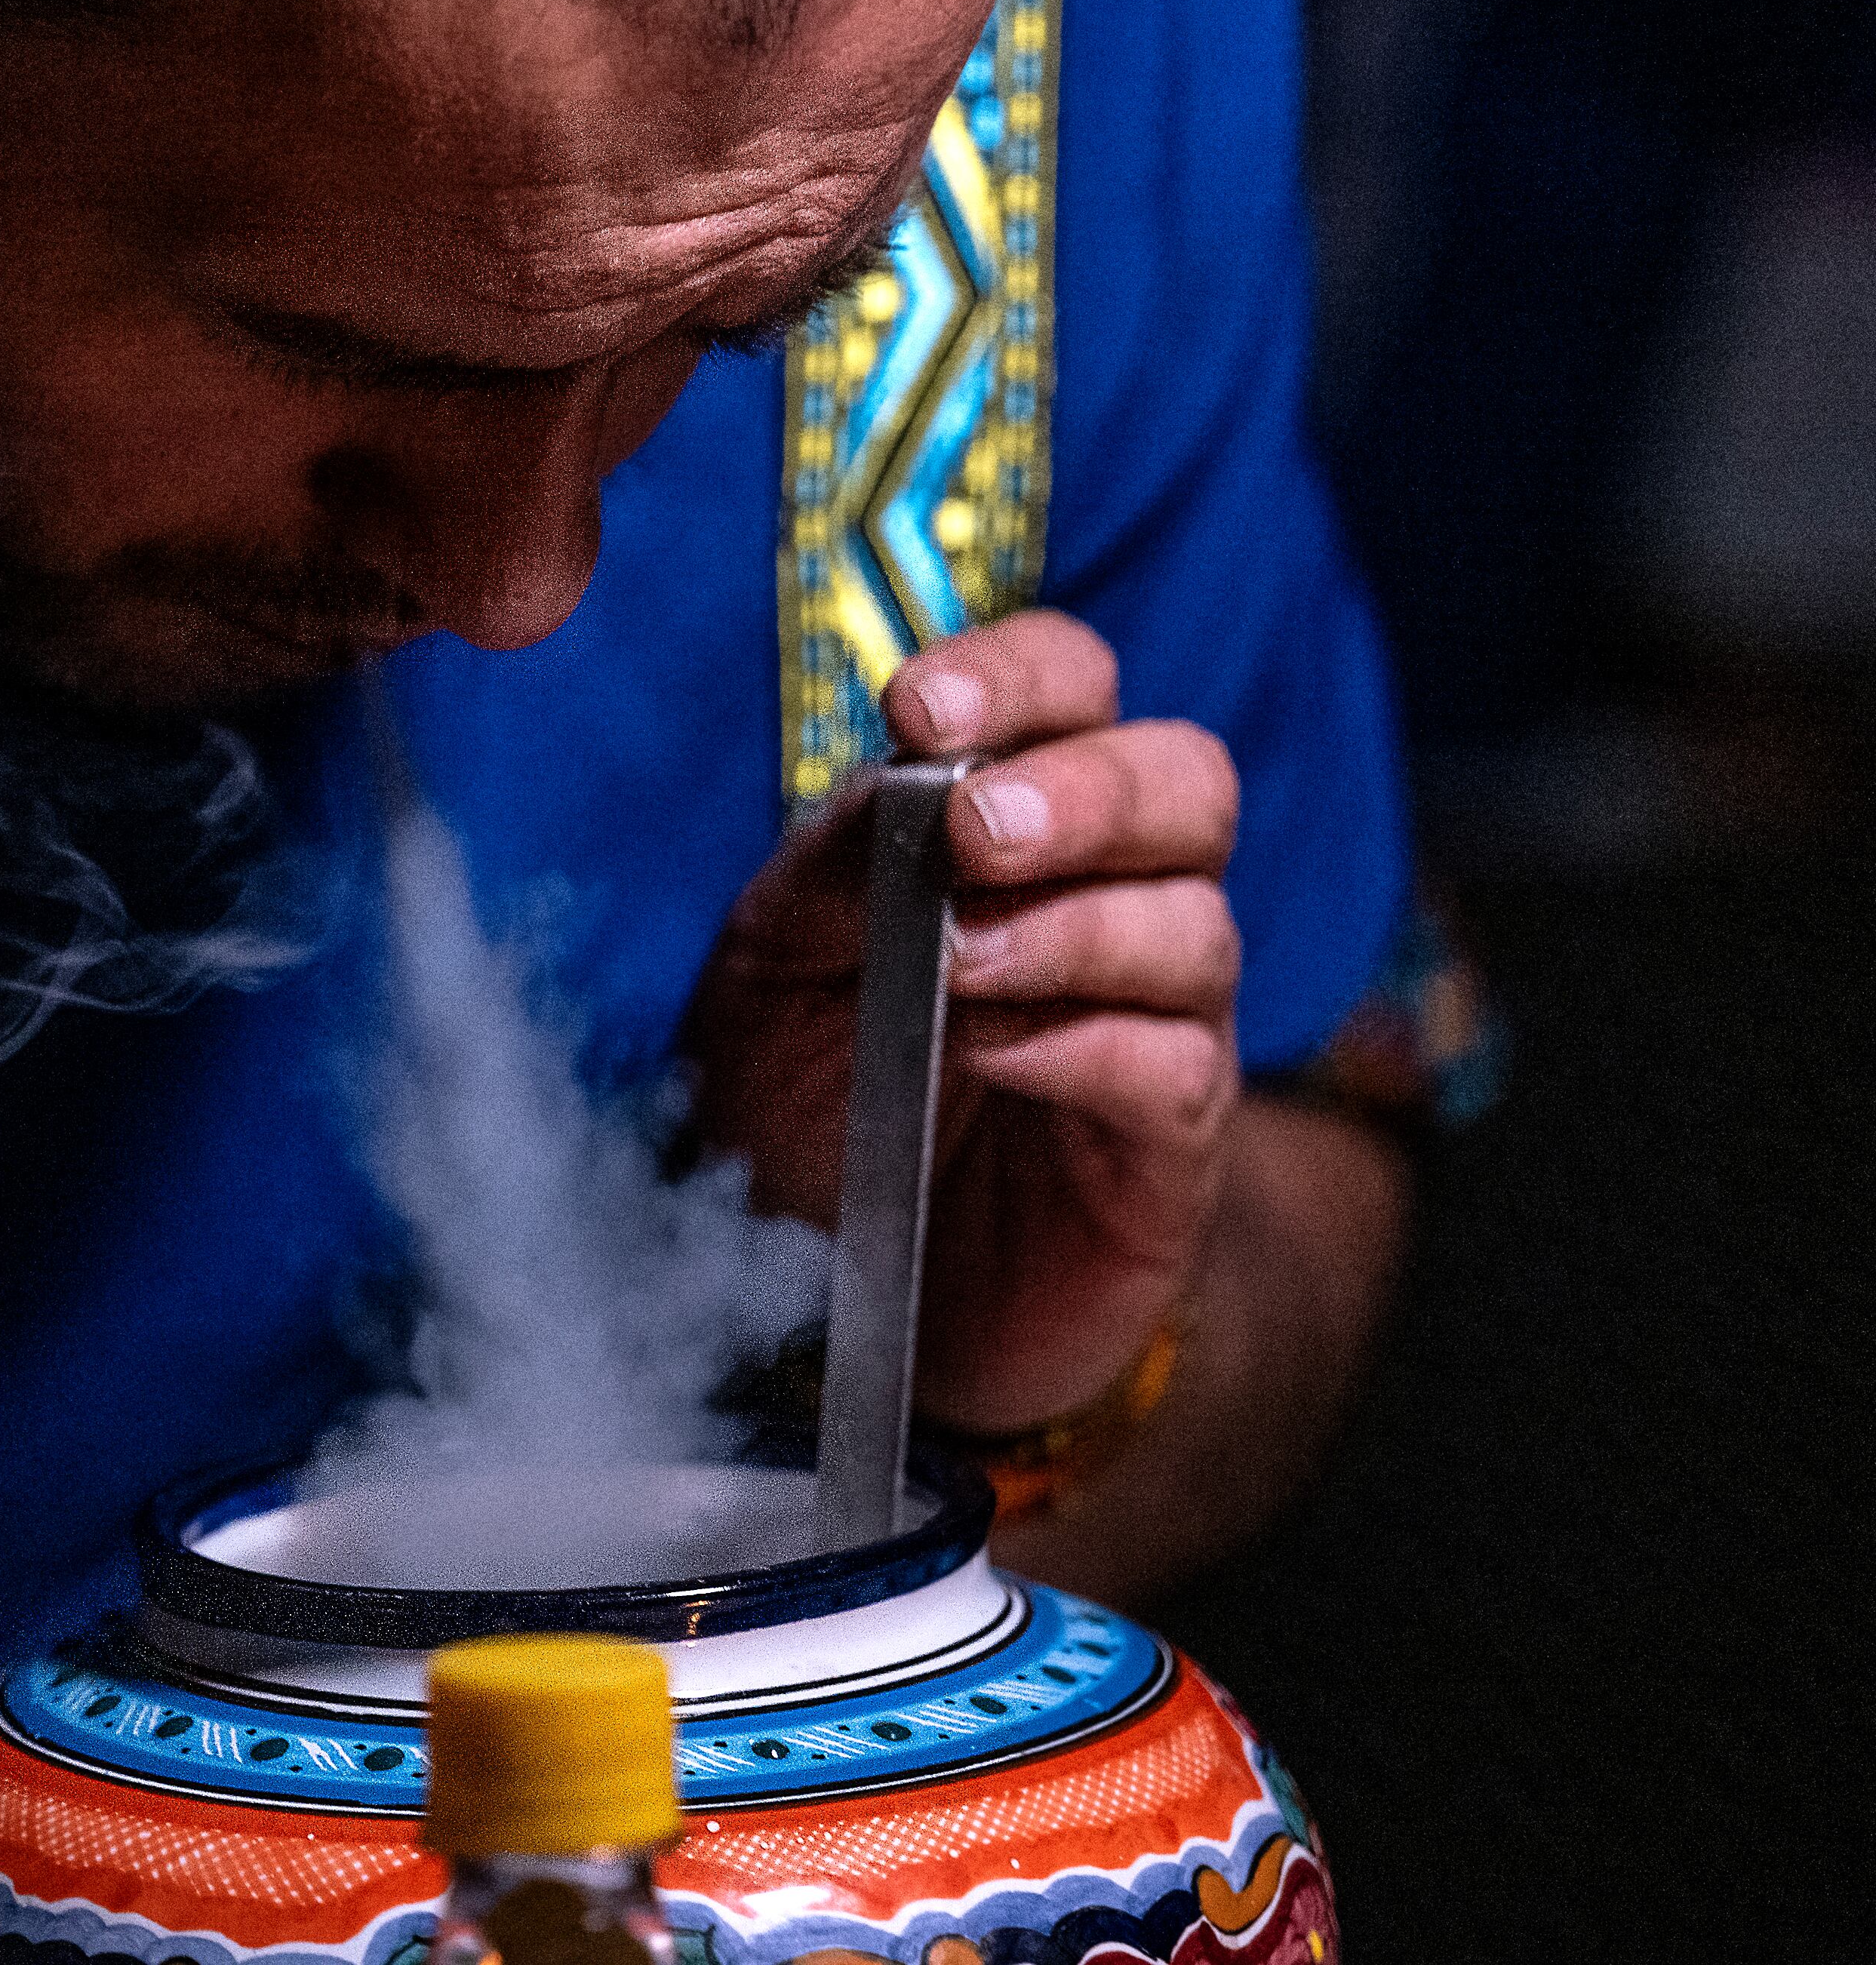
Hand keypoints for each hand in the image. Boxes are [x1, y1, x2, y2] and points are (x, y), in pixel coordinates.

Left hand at [683, 613, 1240, 1431]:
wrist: (835, 1291)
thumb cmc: (810, 1103)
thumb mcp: (772, 965)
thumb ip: (835, 865)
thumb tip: (898, 776)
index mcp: (1009, 822)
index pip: (1072, 689)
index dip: (1017, 677)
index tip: (923, 708)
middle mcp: (1109, 898)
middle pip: (1187, 782)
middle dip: (1086, 791)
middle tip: (976, 836)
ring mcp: (1155, 1021)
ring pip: (1197, 924)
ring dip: (1075, 928)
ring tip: (961, 964)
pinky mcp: (1167, 1148)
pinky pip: (1179, 1068)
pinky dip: (1088, 1046)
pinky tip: (996, 1054)